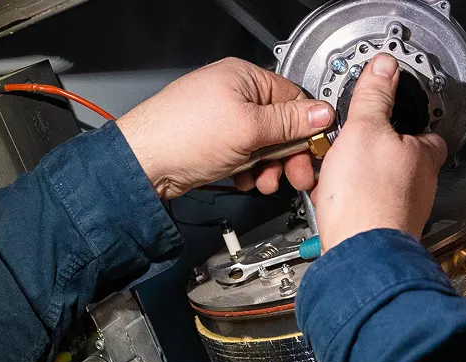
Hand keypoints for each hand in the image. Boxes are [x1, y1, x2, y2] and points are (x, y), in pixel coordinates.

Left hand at [116, 58, 334, 200]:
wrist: (144, 164)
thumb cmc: (183, 135)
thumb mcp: (249, 128)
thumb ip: (289, 123)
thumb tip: (321, 114)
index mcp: (244, 77)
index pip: (293, 98)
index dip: (307, 126)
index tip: (315, 149)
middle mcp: (235, 94)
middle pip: (280, 125)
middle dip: (287, 154)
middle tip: (293, 174)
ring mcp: (224, 120)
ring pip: (264, 145)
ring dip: (268, 167)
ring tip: (262, 181)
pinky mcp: (215, 143)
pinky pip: (246, 156)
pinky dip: (249, 171)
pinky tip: (244, 180)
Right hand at [314, 55, 447, 252]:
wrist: (358, 254)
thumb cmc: (366, 198)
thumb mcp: (364, 129)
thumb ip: (374, 96)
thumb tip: (385, 67)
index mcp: (425, 155)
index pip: (428, 131)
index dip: (407, 121)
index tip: (390, 115)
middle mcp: (421, 186)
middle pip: (399, 159)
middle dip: (375, 153)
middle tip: (352, 147)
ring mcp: (403, 211)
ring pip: (380, 185)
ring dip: (358, 180)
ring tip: (336, 176)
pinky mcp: (383, 232)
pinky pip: (366, 209)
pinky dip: (350, 204)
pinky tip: (333, 204)